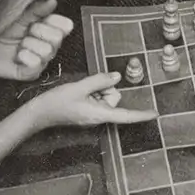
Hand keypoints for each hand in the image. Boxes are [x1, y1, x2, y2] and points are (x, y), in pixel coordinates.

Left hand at [0, 0, 73, 81]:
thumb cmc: (3, 32)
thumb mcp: (19, 17)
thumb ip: (36, 10)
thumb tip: (53, 2)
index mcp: (50, 30)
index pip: (66, 25)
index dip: (51, 22)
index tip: (37, 21)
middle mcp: (50, 46)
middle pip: (57, 38)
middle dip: (38, 32)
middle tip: (25, 34)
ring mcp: (43, 61)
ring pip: (47, 50)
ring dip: (28, 45)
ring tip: (18, 46)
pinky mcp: (33, 73)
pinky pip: (36, 63)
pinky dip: (25, 56)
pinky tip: (18, 56)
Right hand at [28, 72, 158, 129]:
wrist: (38, 113)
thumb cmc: (57, 102)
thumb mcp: (79, 87)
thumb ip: (100, 81)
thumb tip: (117, 77)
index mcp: (99, 114)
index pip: (126, 115)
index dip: (141, 114)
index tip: (156, 113)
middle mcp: (99, 117)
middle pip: (114, 98)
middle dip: (105, 89)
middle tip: (87, 89)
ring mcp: (93, 115)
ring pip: (106, 96)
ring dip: (97, 89)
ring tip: (81, 92)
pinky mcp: (88, 112)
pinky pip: (97, 98)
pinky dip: (92, 93)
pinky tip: (79, 93)